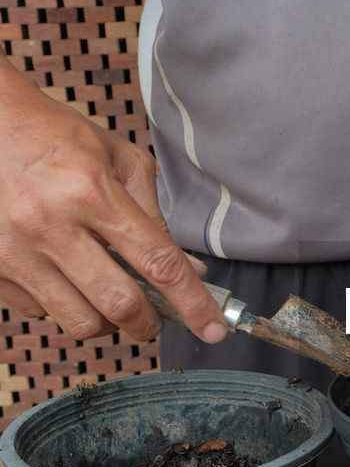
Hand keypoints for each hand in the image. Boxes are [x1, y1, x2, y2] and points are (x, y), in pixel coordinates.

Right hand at [0, 57, 226, 342]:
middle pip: (119, 306)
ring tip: (106, 296)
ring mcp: (15, 251)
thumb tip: (187, 270)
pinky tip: (62, 277)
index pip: (158, 263)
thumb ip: (153, 214)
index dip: (192, 303)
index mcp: (91, 192)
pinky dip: (61, 306)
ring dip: (106, 321)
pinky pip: (40, 312)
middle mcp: (50, 225)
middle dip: (147, 324)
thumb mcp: (116, 158)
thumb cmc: (54, 137)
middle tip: (152, 319)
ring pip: (80, 322)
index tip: (213, 329)